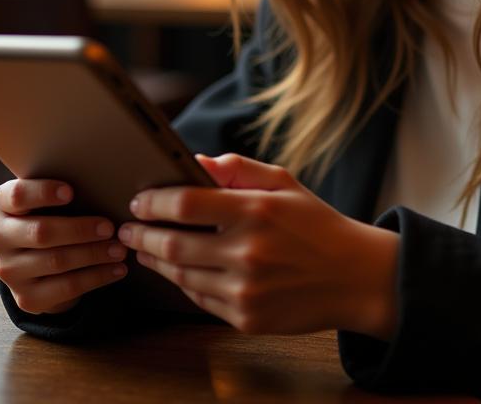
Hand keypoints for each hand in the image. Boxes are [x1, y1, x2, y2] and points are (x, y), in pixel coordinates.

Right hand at [0, 179, 127, 314]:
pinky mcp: (26, 297)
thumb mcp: (48, 199)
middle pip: (41, 232)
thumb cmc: (52, 213)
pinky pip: (66, 287)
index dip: (43, 193)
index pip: (17, 195)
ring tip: (120, 249)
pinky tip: (117, 269)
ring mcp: (8, 271)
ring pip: (56, 261)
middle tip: (110, 227)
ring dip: (94, 254)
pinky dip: (97, 277)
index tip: (71, 192)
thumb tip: (105, 181)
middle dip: (80, 230)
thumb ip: (63, 189)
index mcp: (1, 203)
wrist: (36, 259)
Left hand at [118, 153, 398, 337]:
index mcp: (256, 210)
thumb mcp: (284, 183)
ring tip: (143, 249)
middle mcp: (247, 251)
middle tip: (126, 228)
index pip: (185, 204)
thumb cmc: (317, 223)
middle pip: (172, 244)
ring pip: (180, 276)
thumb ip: (237, 169)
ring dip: (154, 262)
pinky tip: (177, 270)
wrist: (354, 277)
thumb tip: (195, 162)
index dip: (153, 201)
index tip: (138, 200)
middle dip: (140, 235)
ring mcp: (245, 290)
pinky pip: (199, 299)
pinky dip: (183, 283)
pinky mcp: (246, 319)